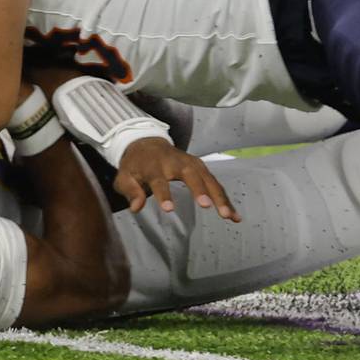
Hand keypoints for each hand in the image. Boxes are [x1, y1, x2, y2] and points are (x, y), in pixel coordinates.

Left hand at [114, 137, 240, 220]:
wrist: (147, 144)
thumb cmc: (135, 166)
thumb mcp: (124, 177)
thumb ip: (130, 191)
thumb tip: (136, 208)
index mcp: (155, 165)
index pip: (159, 179)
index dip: (164, 194)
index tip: (169, 209)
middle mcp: (176, 162)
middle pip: (191, 175)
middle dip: (200, 189)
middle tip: (207, 206)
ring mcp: (192, 163)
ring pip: (208, 179)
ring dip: (219, 197)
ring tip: (228, 216)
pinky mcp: (201, 168)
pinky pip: (215, 184)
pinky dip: (226, 199)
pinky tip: (235, 216)